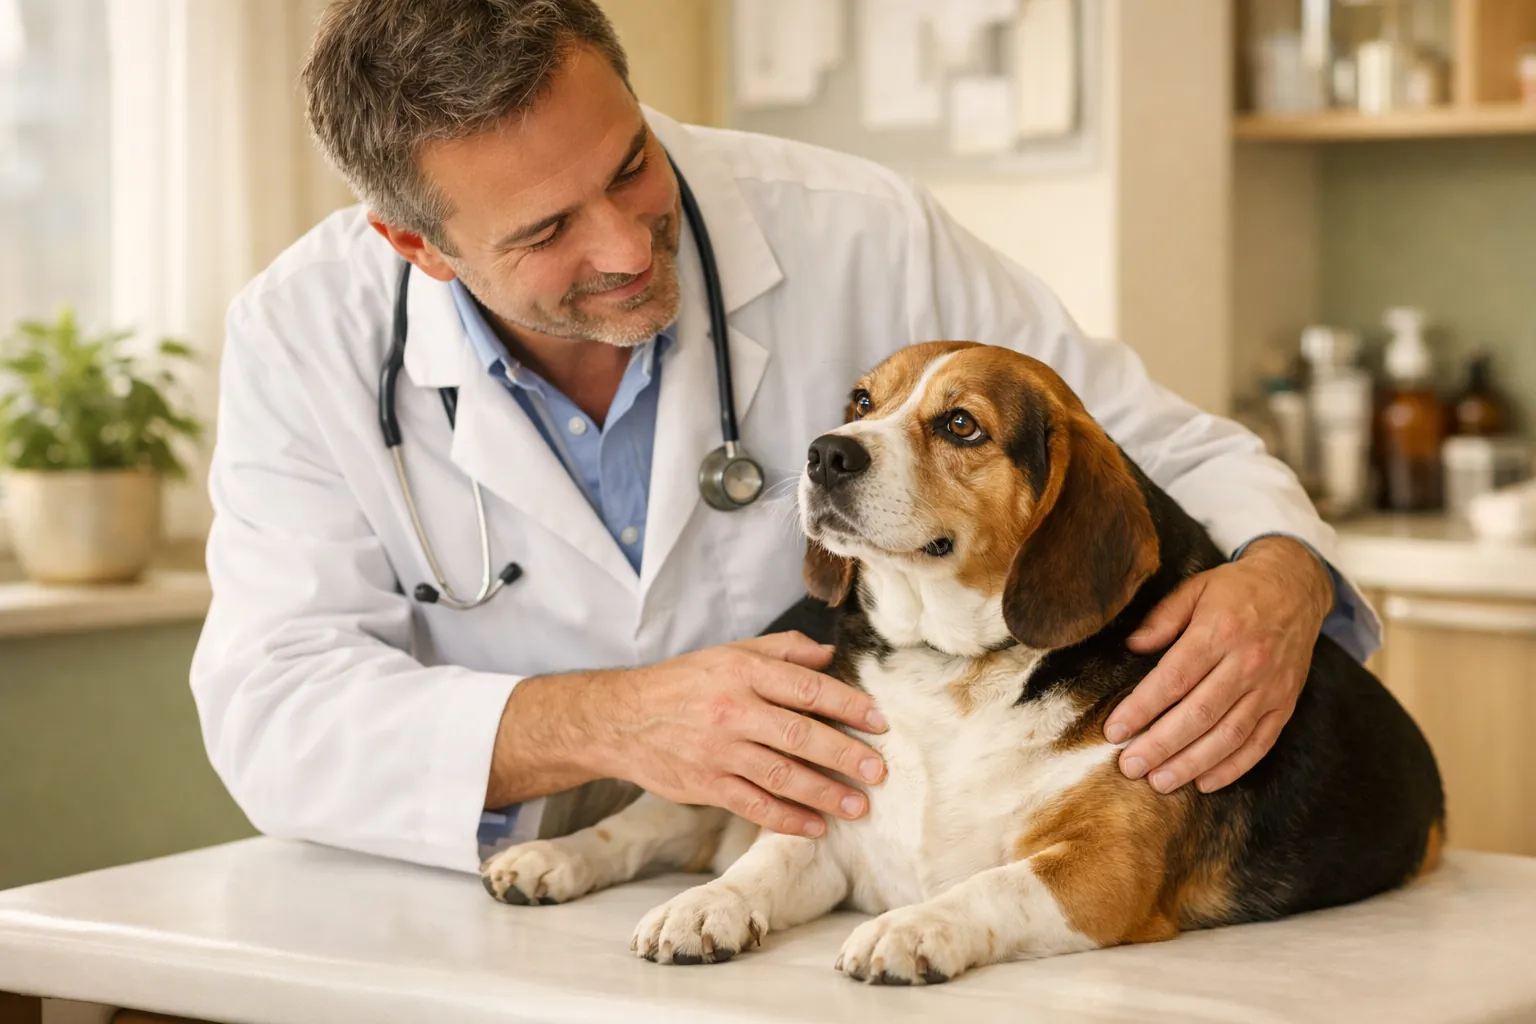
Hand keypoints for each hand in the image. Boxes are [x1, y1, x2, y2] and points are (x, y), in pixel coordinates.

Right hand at [589, 631, 887, 837]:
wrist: (621, 718)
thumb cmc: (684, 682)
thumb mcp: (731, 652)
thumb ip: (783, 650)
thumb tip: (830, 655)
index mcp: (743, 672)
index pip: (807, 688)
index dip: (848, 705)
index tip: (880, 722)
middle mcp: (732, 710)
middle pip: (799, 734)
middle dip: (844, 755)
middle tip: (878, 771)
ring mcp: (718, 751)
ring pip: (781, 775)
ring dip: (824, 793)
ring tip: (858, 807)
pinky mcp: (705, 785)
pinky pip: (753, 805)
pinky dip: (787, 818)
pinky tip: (815, 826)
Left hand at [1103, 537, 1333, 794]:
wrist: (1296, 586)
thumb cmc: (1236, 589)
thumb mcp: (1195, 588)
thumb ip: (1162, 618)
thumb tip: (1132, 647)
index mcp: (1219, 632)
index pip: (1174, 678)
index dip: (1142, 708)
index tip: (1114, 730)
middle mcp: (1247, 663)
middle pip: (1199, 714)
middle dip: (1161, 745)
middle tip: (1130, 766)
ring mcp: (1270, 687)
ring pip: (1229, 735)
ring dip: (1192, 763)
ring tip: (1159, 781)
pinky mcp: (1285, 704)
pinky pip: (1260, 744)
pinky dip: (1232, 768)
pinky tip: (1203, 782)